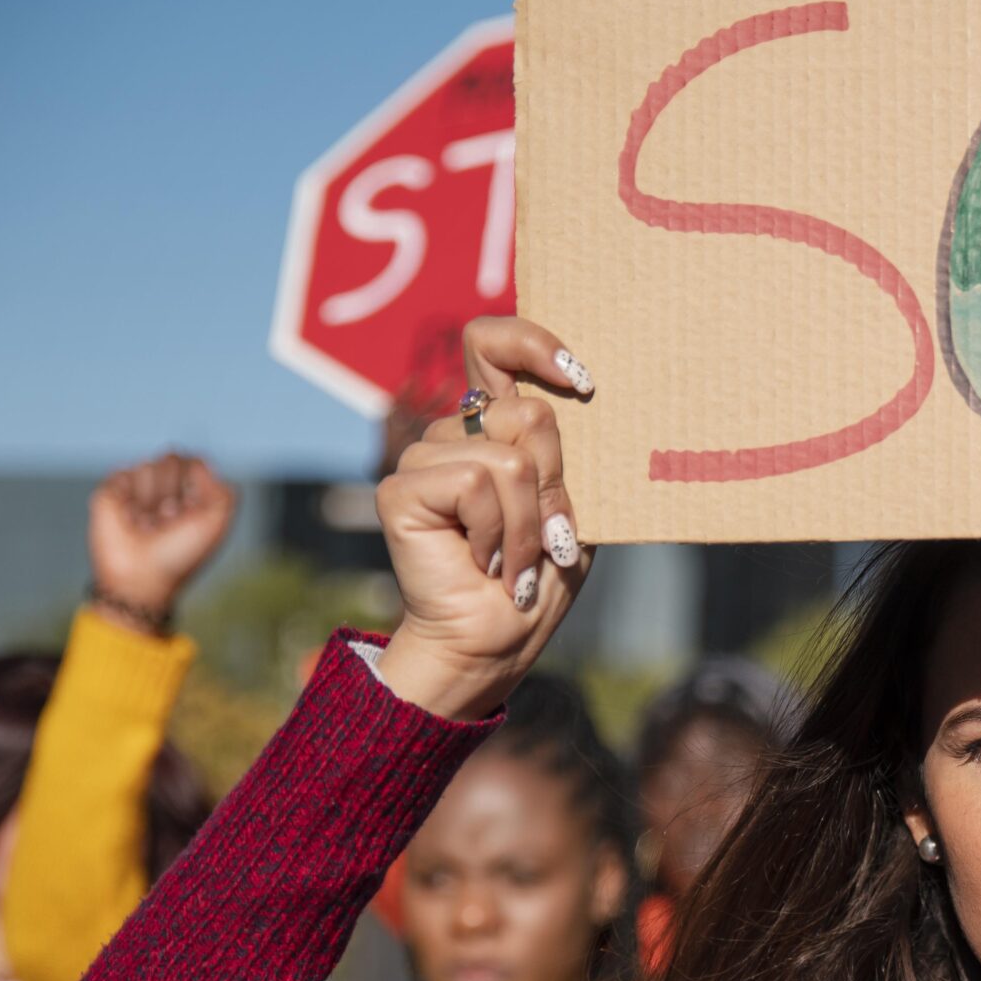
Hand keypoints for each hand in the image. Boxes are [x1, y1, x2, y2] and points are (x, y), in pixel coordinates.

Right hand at [88, 452, 235, 625]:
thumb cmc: (181, 554)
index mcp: (191, 495)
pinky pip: (124, 473)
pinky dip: (129, 497)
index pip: (195, 463)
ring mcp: (136, 488)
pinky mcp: (111, 491)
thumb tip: (199, 462)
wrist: (141, 576)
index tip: (189, 515)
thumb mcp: (217, 524)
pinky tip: (128, 519)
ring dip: (151, 499)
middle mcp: (163, 489)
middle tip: (167, 519)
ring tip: (147, 523)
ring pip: (149, 464)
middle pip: (172, 457)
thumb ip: (223, 489)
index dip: (195, 488)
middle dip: (173, 490)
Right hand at [373, 317, 597, 719]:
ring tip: (514, 561)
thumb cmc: (539, 576)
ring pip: (507, 460)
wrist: (497, 638)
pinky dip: (496, 533)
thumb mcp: (571, 509)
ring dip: (527, 525)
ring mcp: (424, 456)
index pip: (493, 343)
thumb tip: (572, 396)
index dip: (532, 342)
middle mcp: (457, 433)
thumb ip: (567, 453)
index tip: (581, 380)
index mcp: (496, 427)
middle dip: (553, 488)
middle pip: (526, 414)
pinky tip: (483, 562)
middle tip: (546, 539)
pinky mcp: (400, 488)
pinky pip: (474, 484)